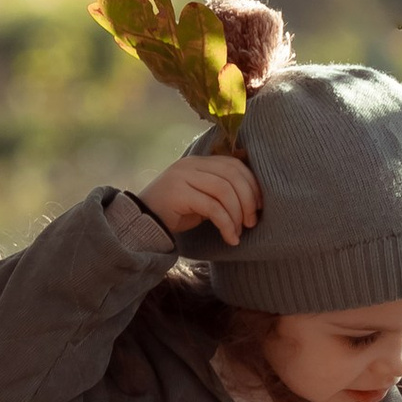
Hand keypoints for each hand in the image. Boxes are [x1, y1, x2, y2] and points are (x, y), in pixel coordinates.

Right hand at [135, 149, 260, 246]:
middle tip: (252, 222)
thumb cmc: (175, 213)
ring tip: (239, 232)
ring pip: (224, 191)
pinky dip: (226, 224)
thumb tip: (253, 199)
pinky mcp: (178, 194)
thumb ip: (220, 191)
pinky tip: (230, 238)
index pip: (234, 165)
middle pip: (232, 176)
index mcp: (199, 162)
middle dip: (248, 200)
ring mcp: (183, 177)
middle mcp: (191, 165)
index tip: (260, 205)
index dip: (252, 184)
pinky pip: (212, 207)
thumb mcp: (201, 197)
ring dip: (237, 215)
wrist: (141, 223)